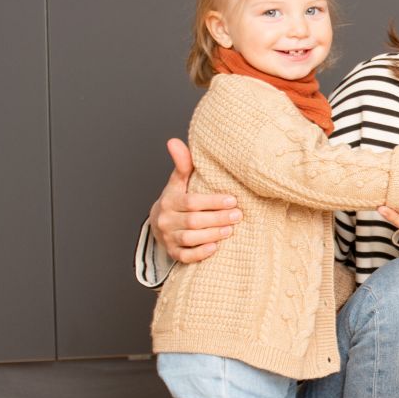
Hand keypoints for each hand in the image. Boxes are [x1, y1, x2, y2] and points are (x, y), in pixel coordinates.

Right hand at [148, 138, 240, 265]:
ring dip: (212, 235)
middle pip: (193, 221)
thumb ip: (182, 164)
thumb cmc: (176, 200)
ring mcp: (168, 238)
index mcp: (169, 201)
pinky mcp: (172, 253)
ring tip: (230, 230)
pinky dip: (199, 253)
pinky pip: (185, 256)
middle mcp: (166, 220)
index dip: (212, 202)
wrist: (160, 223)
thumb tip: (174, 141)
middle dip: (217, 218)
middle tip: (238, 215)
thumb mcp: (178, 182)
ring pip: (190, 238)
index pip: (191, 202)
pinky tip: (214, 248)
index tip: (233, 200)